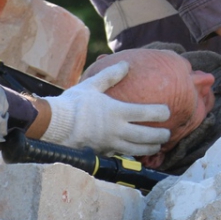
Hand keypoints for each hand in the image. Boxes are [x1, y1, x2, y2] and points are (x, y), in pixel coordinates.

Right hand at [41, 61, 170, 156]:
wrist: (52, 126)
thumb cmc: (72, 104)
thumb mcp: (92, 85)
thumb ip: (110, 76)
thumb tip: (125, 64)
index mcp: (117, 112)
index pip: (146, 113)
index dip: (160, 113)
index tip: (168, 112)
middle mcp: (116, 130)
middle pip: (145, 136)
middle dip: (160, 136)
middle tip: (168, 134)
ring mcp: (109, 144)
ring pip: (135, 150)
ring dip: (149, 149)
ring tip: (157, 146)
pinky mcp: (100, 153)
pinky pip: (120, 155)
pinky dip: (130, 156)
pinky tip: (134, 154)